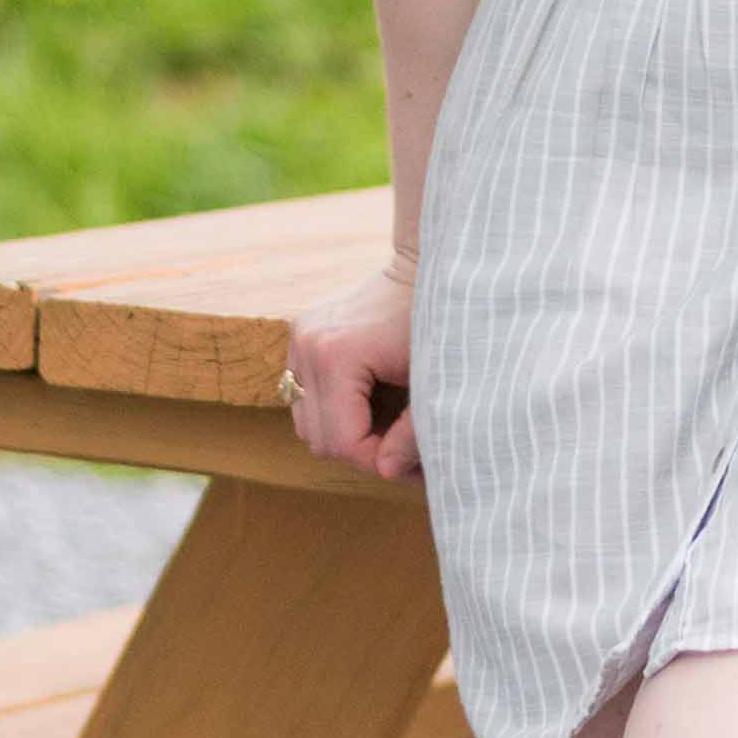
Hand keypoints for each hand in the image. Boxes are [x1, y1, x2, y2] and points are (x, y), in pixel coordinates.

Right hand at [281, 257, 420, 481]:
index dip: (378, 459)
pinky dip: (334, 410)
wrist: (427, 265)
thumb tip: (387, 472)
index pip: (343, 441)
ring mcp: (298, 338)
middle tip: (404, 444)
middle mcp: (306, 345)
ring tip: (388, 421)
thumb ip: (413, 433)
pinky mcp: (299, 335)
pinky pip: (306, 397)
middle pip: (320, 438)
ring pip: (307, 423)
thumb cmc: (439, 322)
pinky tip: (370, 400)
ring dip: (346, 432)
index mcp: (336, 354)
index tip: (413, 456)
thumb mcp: (433, 381)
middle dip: (363, 450)